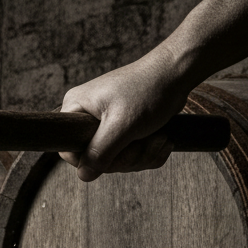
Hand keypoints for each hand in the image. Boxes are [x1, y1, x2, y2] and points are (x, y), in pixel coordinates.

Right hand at [59, 44, 192, 181]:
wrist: (177, 73)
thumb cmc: (148, 91)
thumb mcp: (121, 125)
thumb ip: (99, 152)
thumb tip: (83, 175)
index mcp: (77, 108)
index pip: (70, 150)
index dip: (93, 161)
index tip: (116, 155)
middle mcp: (87, 115)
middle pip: (97, 158)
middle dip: (128, 158)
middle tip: (147, 143)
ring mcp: (105, 122)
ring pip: (117, 159)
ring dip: (143, 155)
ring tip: (160, 138)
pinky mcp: (123, 128)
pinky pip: (130, 154)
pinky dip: (149, 151)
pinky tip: (163, 139)